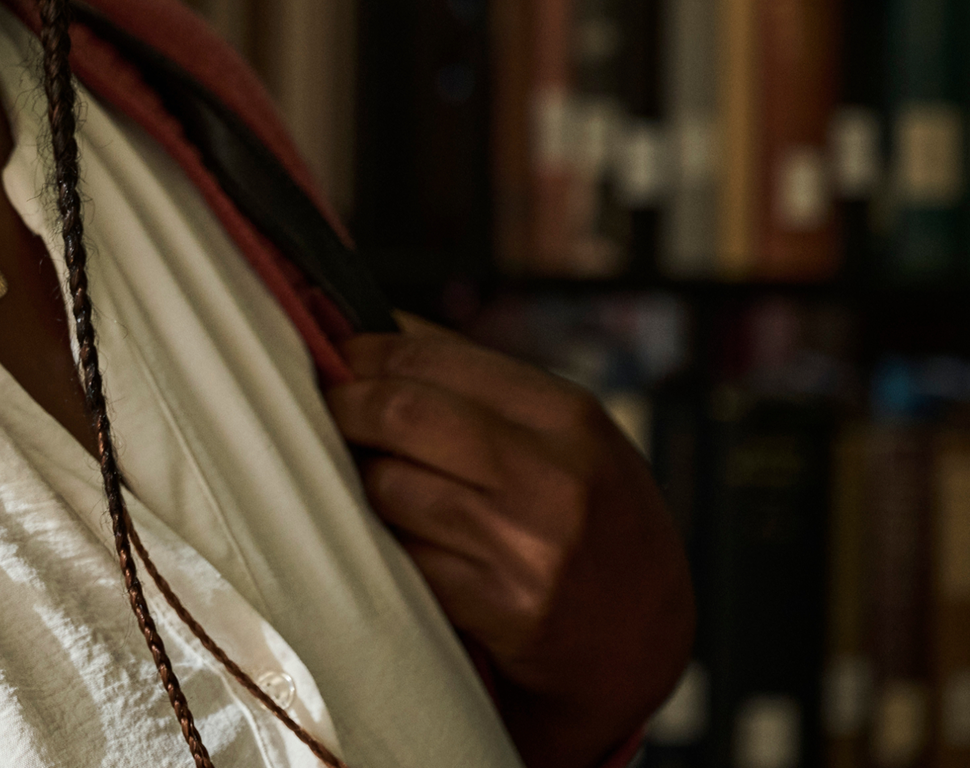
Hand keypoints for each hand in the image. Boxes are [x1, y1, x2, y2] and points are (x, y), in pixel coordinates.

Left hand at [328, 316, 691, 767]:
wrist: (645, 641)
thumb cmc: (597, 521)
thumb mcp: (571, 438)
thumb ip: (484, 384)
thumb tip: (379, 328)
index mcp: (569, 416)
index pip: (433, 361)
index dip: (365, 353)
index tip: (333, 355)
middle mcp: (554, 478)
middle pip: (402, 414)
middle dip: (344, 405)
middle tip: (323, 408)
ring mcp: (528, 548)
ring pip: (389, 487)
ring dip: (358, 479)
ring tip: (361, 476)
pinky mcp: (503, 610)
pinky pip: (403, 558)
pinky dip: (381, 543)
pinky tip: (387, 537)